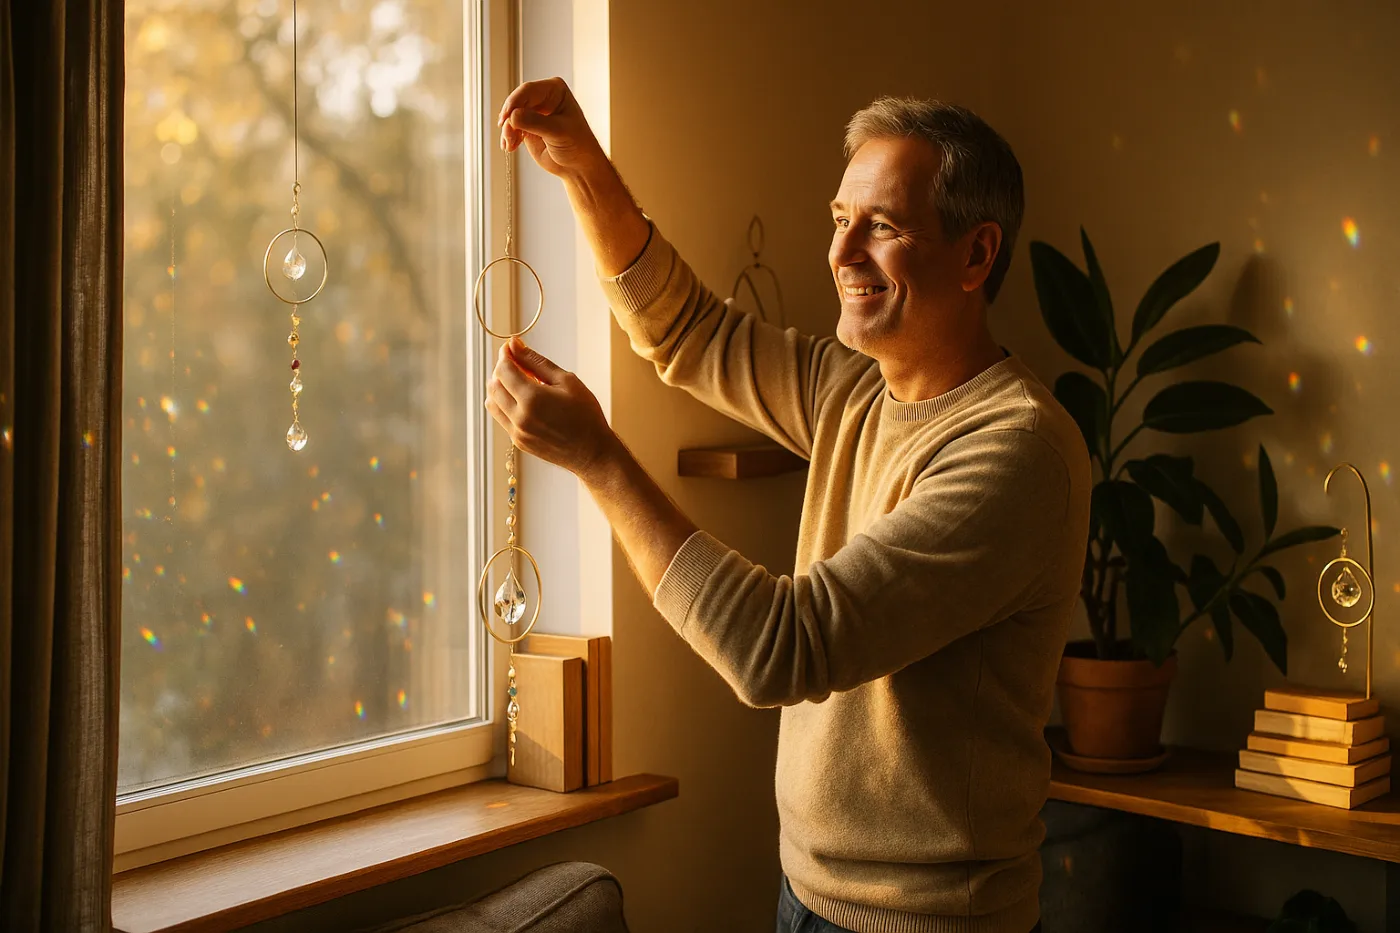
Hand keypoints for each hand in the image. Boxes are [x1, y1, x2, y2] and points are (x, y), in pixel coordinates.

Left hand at [486, 337, 617, 478]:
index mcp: (532, 399)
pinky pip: (500, 417)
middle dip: (502, 370)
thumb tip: (514, 344)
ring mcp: (516, 432)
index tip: (512, 348)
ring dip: (500, 388)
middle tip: (520, 365)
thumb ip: (536, 361)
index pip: (503, 370)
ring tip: (521, 384)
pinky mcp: (518, 441)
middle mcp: (519, 417)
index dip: (505, 355)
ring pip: (492, 402)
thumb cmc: (585, 415)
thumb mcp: (566, 381)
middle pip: (493, 385)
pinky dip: (505, 404)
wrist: (592, 452)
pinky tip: (524, 401)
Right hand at [498, 78, 606, 177]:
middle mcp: (542, 97)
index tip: (506, 117)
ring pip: (510, 115)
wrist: (577, 166)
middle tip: (508, 136)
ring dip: (507, 130)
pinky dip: (507, 136)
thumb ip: (535, 122)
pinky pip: (510, 127)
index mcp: (555, 90)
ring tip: (510, 145)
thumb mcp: (558, 132)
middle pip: (516, 102)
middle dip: (509, 119)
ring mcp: (533, 112)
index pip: (529, 90)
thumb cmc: (577, 146)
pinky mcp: (526, 126)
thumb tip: (513, 116)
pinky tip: (510, 147)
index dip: (514, 102)